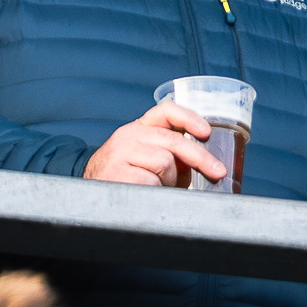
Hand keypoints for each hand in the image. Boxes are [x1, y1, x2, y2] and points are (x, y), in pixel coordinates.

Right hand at [83, 100, 227, 185]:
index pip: (165, 111)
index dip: (189, 118)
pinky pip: (152, 182)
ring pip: (165, 163)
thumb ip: (171, 154)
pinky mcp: (117, 173)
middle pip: (173, 141)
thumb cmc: (125, 177)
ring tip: (158, 187)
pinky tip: (146, 193)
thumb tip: (205, 163)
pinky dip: (156, 192)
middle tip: (217, 172)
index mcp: (139, 129)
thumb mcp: (146, 158)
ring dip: (170, 181)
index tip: (206, 132)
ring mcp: (121, 153)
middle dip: (200, 158)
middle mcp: (129, 136)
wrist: (90, 195)